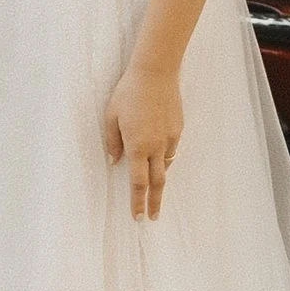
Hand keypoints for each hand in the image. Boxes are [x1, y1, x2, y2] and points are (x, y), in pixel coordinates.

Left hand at [103, 57, 182, 219]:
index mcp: (137, 147)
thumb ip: (112, 142)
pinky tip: (160, 156)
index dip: (137, 202)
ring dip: (160, 179)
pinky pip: (172, 150)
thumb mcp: (111, 116)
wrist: (156, 72)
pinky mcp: (178, 128)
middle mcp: (156, 147)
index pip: (138, 183)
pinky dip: (165, 158)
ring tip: (155, 188)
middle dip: (154, 202)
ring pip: (166, 166)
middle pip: (157, 182)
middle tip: (153, 217)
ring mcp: (170, 138)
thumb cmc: (128, 92)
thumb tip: (115, 162)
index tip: (138, 217)